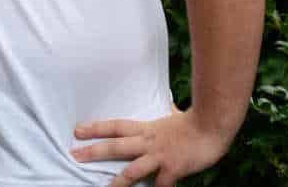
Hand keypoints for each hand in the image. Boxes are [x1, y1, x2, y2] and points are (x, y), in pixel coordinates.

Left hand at [72, 108, 233, 186]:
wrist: (213, 124)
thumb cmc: (194, 121)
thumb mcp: (172, 116)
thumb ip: (165, 117)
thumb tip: (168, 109)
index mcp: (146, 129)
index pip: (115, 126)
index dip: (96, 128)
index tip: (77, 131)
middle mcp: (148, 141)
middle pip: (116, 146)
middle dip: (94, 151)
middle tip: (75, 155)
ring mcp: (160, 155)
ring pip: (133, 169)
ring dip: (117, 180)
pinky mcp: (174, 168)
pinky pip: (161, 184)